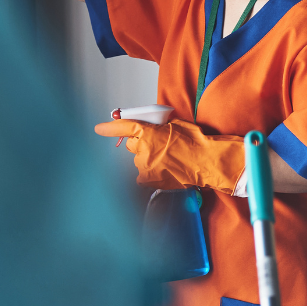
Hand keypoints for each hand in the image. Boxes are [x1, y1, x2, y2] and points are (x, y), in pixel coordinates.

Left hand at [93, 119, 246, 192]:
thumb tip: (153, 128)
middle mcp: (143, 151)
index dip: (109, 128)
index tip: (99, 128)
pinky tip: (166, 170)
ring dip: (149, 159)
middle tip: (160, 146)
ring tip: (170, 160)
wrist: (207, 162)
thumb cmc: (196, 143)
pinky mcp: (149, 180)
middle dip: (142, 144)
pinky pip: (144, 175)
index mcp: (148, 133)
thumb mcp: (176, 125)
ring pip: (140, 161)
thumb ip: (158, 126)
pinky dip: (152, 173)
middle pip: (132, 146)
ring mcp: (145, 167)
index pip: (123, 128)